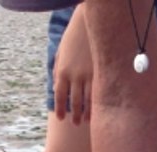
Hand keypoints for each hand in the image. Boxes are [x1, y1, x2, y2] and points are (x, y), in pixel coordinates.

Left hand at [52, 9, 91, 123]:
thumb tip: (56, 87)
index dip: (60, 109)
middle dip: (74, 114)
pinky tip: (97, 112)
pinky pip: (99, 93)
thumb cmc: (74, 37)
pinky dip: (97, 105)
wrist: (90, 23)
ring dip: (86, 113)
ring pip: (87, 101)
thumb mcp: (61, 53)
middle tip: (74, 123)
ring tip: (85, 121)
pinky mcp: (101, 73)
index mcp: (62, 71)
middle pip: (74, 101)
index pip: (59, 95)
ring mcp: (89, 76)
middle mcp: (75, 76)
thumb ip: (57, 70)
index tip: (61, 118)